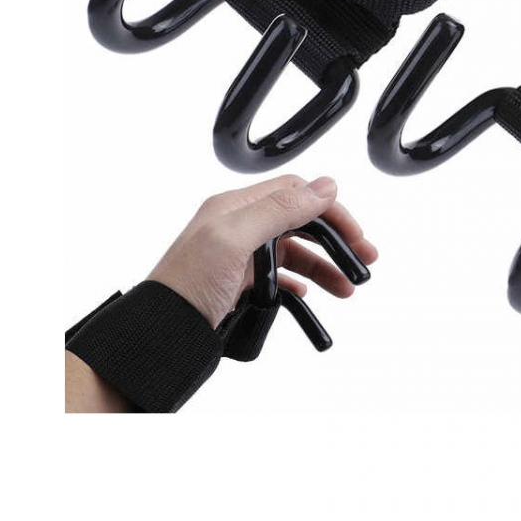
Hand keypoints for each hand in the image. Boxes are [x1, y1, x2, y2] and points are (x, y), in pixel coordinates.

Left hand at [146, 175, 377, 328]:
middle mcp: (239, 226)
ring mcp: (239, 256)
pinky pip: (279, 277)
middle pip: (300, 221)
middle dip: (334, 239)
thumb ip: (280, 208)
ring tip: (346, 288)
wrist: (158, 335)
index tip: (354, 234)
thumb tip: (324, 185)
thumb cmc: (185, 286)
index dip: (329, 210)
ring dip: (323, 266)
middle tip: (363, 259)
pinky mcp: (238, 283)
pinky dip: (300, 283)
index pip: (296, 192)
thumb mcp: (233, 239)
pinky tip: (309, 294)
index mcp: (235, 206)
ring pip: (293, 252)